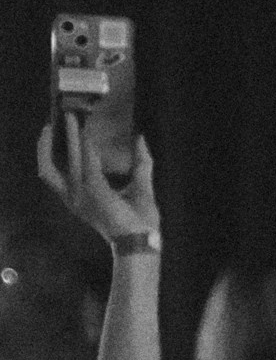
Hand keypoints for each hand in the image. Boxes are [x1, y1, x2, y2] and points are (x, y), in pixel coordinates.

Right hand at [38, 112, 160, 244]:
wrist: (142, 241)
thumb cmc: (139, 221)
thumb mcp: (140, 186)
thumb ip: (140, 162)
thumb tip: (140, 138)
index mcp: (81, 199)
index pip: (59, 174)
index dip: (57, 154)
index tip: (63, 135)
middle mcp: (75, 197)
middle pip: (50, 167)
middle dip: (49, 144)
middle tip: (57, 121)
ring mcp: (82, 193)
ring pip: (67, 158)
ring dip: (69, 137)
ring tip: (70, 118)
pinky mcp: (93, 189)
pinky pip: (86, 161)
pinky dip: (85, 145)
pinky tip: (86, 133)